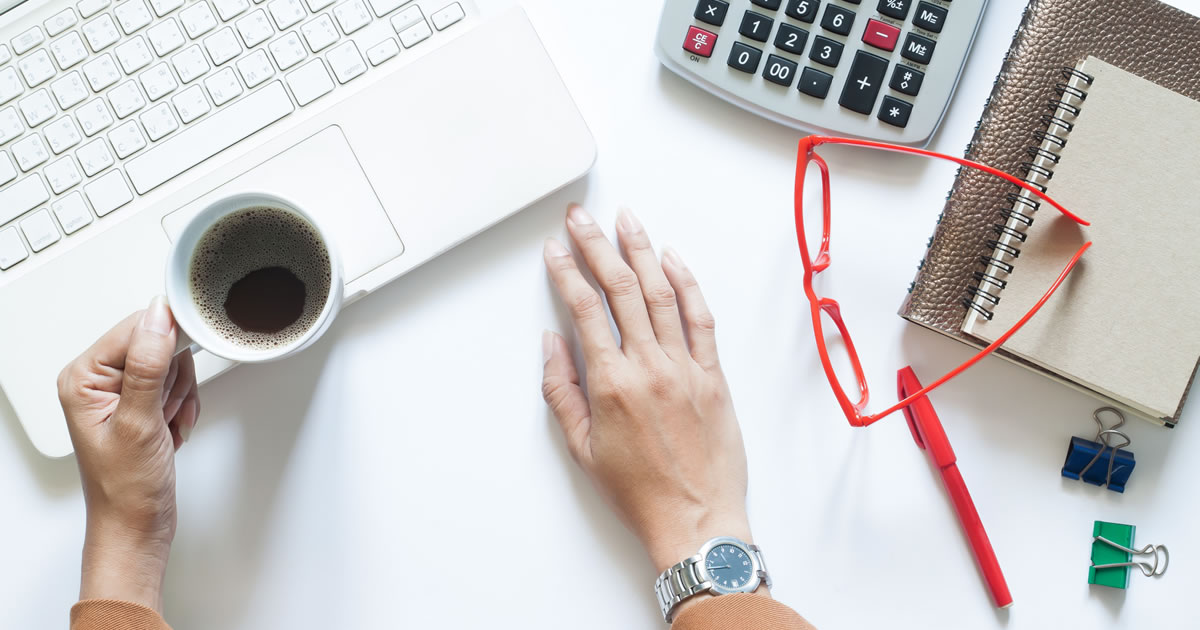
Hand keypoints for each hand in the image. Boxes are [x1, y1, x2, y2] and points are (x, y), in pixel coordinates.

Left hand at [58, 296, 199, 612]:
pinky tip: (172, 429)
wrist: (136, 525)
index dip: (166, 343)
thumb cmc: (125, 489)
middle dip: (174, 378)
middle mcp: (97, 381)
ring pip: (171, 364)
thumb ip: (148, 366)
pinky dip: (184, 406)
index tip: (180, 366)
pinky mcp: (140, 404)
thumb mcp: (140, 423)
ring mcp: (120, 393)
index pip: (134, 328)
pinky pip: (176, 384)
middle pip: (156, 344)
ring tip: (166, 425)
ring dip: (180, 395)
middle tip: (164, 411)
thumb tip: (157, 318)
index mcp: (83, 378)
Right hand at [541, 205, 756, 588]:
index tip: (556, 248)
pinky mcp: (714, 375)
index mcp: (613, 383)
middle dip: (597, 245)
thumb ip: (562, 390)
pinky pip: (700, 319)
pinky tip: (672, 260)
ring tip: (626, 221)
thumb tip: (551, 344)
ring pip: (661, 293)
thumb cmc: (639, 493)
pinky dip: (687, 284)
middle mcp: (650, 366)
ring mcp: (686, 367)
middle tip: (581, 218)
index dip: (567, 271)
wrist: (696, 521)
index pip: (585, 309)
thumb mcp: (582, 448)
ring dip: (641, 251)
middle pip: (620, 288)